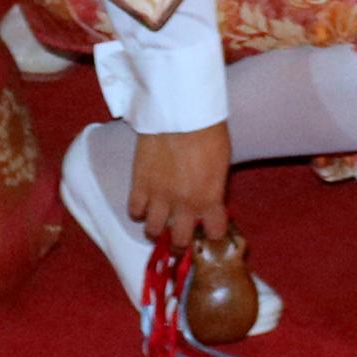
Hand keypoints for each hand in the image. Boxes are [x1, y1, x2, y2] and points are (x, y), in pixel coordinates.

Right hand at [129, 124, 235, 251]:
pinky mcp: (139, 185)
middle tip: (180, 239)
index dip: (212, 232)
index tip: (210, 231)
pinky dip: (138, 211)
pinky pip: (134, 211)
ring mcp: (159, 197)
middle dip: (181, 243)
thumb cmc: (209, 131)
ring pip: (153, 231)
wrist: (181, 113)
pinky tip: (144, 204)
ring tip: (159, 223)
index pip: (213, 232)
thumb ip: (214, 187)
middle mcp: (184, 205)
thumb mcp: (222, 163)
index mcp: (209, 199)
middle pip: (180, 242)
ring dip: (157, 229)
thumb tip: (210, 200)